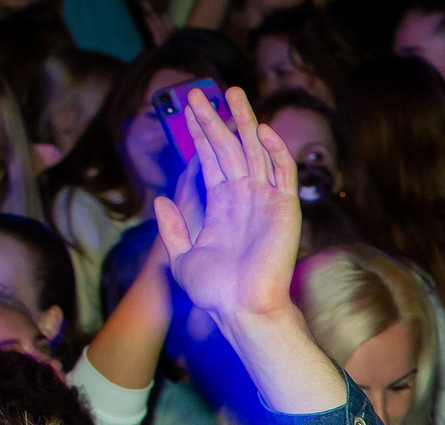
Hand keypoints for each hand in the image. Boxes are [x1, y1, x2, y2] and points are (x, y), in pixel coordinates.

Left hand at [152, 86, 299, 329]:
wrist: (241, 310)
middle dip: (215, 121)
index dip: (200, 136)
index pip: (211, 162)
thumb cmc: (214, 292)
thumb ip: (173, 228)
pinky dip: (275, 150)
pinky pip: (282, 173)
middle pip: (230, 150)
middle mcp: (244, 200)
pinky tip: (260, 129)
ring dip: (244, 123)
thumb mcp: (180, 257)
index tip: (189, 111)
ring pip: (255, 153)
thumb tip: (161, 200)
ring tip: (232, 94)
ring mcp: (265, 203)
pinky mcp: (284, 209)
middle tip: (199, 94)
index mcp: (221, 208)